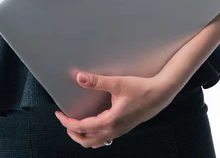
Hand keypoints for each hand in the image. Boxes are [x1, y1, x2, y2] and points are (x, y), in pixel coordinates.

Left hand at [55, 71, 176, 148]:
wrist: (160, 95)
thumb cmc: (141, 89)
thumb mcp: (118, 83)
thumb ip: (98, 81)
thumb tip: (80, 78)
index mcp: (110, 121)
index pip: (83, 127)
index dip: (68, 122)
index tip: (59, 115)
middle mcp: (114, 130)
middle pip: (87, 141)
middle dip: (73, 133)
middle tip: (64, 120)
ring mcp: (119, 131)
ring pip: (96, 142)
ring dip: (83, 136)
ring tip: (75, 124)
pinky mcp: (122, 128)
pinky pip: (104, 138)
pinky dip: (93, 135)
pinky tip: (92, 123)